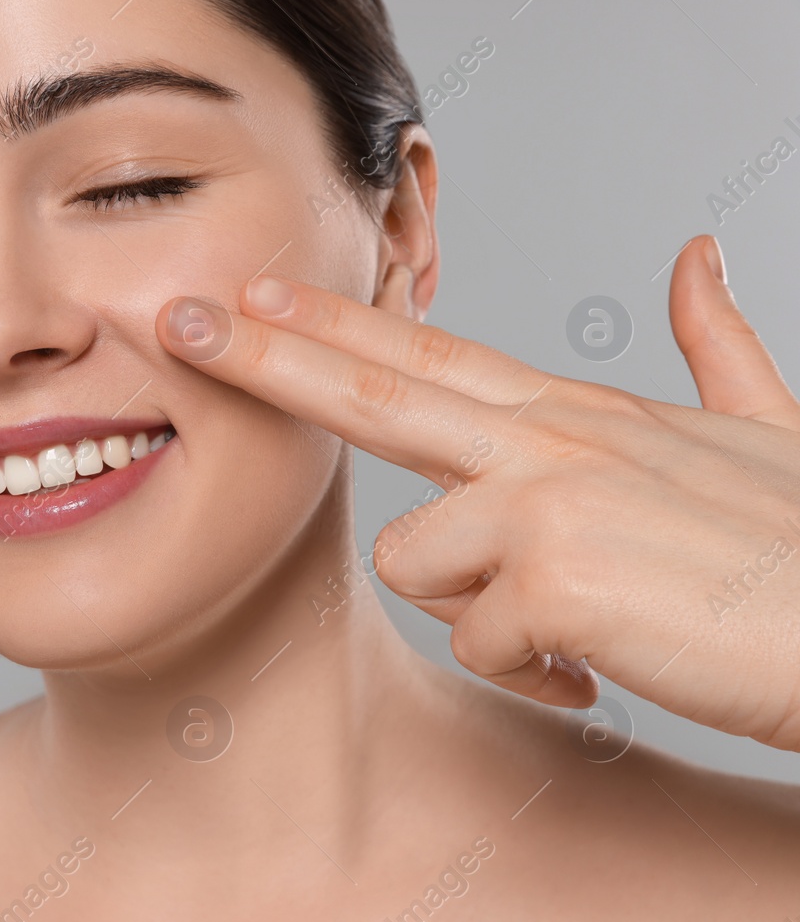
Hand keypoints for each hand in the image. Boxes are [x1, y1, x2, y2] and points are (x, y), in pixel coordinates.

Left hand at [156, 234, 799, 748]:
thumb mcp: (768, 430)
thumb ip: (718, 344)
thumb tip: (695, 250)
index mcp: (577, 417)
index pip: (430, 356)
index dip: (334, 323)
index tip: (253, 294)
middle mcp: (553, 441)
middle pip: (376, 390)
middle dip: (267, 357)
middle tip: (180, 322)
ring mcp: (551, 498)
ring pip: (422, 565)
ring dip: (488, 613)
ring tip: (584, 620)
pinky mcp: (558, 572)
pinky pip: (485, 641)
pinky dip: (540, 671)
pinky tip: (604, 662)